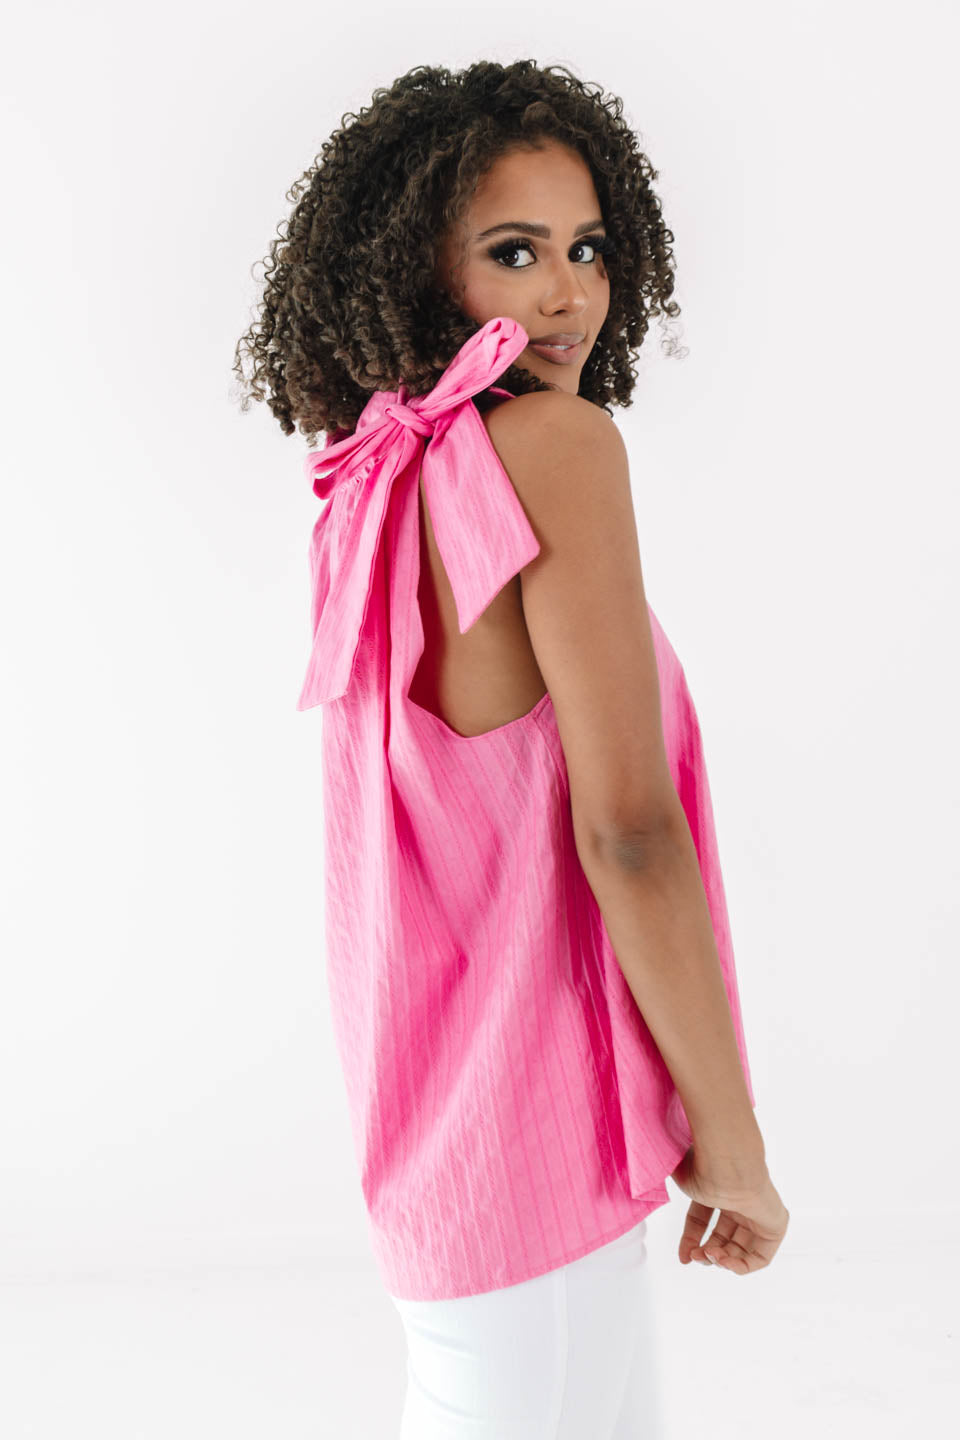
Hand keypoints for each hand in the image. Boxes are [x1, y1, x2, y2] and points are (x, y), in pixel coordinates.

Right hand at [670, 1145, 788, 1274]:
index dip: (692, 1239)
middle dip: (708, 1252)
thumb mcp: (683, 1187)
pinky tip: (726, 1262)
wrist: (727, 1164)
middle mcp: (739, 1199)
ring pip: (741, 1249)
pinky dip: (742, 1266)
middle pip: (724, 1237)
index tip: (683, 1257)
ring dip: (722, 1260)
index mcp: (717, 1187)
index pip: (704, 1219)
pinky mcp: (775, 1225)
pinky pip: (762, 1256)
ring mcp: (758, 1212)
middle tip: (696, 1256)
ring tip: (709, 1257)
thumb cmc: (702, 1166)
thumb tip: (667, 1215)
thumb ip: (675, 1197)